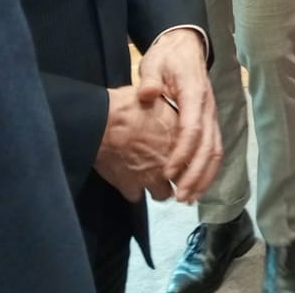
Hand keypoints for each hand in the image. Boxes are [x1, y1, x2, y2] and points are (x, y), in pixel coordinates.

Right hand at [95, 84, 180, 202]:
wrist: (100, 124)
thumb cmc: (126, 106)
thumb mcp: (154, 98)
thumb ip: (167, 110)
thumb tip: (168, 111)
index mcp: (179, 136)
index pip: (194, 155)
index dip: (187, 157)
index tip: (181, 156)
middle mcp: (170, 160)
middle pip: (183, 179)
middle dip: (177, 177)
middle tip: (168, 171)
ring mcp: (151, 177)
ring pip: (163, 194)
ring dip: (158, 188)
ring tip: (150, 179)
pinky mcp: (131, 186)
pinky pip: (136, 196)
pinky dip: (133, 190)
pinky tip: (128, 180)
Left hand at [137, 28, 221, 201]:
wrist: (185, 47)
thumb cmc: (168, 58)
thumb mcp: (154, 63)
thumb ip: (150, 79)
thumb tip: (146, 94)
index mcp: (194, 94)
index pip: (193, 129)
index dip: (182, 154)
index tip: (167, 173)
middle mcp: (208, 108)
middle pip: (208, 147)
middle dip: (195, 174)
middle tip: (179, 197)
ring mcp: (212, 116)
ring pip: (216, 151)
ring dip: (204, 177)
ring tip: (189, 198)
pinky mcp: (210, 122)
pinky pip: (214, 149)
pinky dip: (207, 170)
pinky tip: (196, 186)